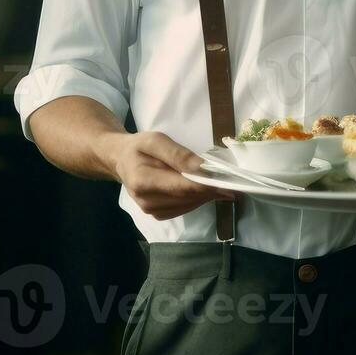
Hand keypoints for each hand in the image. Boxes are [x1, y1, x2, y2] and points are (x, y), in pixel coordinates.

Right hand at [105, 131, 235, 220]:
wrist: (121, 160)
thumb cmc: (138, 147)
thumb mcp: (155, 140)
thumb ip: (178, 154)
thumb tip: (201, 168)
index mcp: (143, 181)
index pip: (183, 187)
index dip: (208, 185)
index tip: (229, 181)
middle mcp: (146, 201)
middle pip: (188, 198)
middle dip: (212, 190)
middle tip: (234, 182)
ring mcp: (152, 211)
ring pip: (189, 205)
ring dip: (207, 195)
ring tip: (222, 183)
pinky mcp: (158, 214)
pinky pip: (184, 208)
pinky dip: (198, 199)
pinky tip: (205, 189)